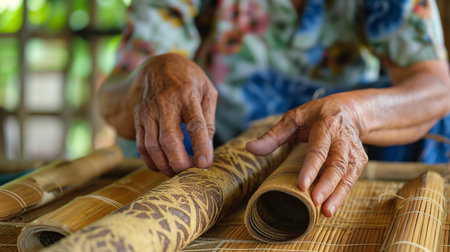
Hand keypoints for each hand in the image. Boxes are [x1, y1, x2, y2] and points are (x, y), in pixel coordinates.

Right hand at [134, 53, 216, 175]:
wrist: (160, 65)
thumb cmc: (190, 81)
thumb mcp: (208, 92)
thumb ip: (208, 121)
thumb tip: (207, 150)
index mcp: (187, 95)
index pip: (195, 125)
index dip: (200, 147)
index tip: (205, 165)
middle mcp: (165, 103)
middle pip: (169, 140)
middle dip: (179, 162)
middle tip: (189, 173)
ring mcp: (148, 111)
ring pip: (152, 146)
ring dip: (164, 165)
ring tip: (176, 173)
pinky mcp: (138, 117)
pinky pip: (141, 145)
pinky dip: (150, 160)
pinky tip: (162, 166)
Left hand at [246, 93, 367, 216]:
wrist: (349, 111)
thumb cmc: (315, 115)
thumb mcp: (294, 118)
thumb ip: (272, 136)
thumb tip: (249, 148)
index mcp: (325, 126)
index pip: (318, 149)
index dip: (311, 168)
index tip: (302, 185)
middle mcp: (342, 139)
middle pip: (337, 164)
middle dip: (327, 184)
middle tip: (315, 202)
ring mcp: (353, 150)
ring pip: (348, 174)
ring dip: (338, 194)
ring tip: (327, 212)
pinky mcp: (359, 160)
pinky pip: (352, 179)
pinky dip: (343, 195)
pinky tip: (332, 208)